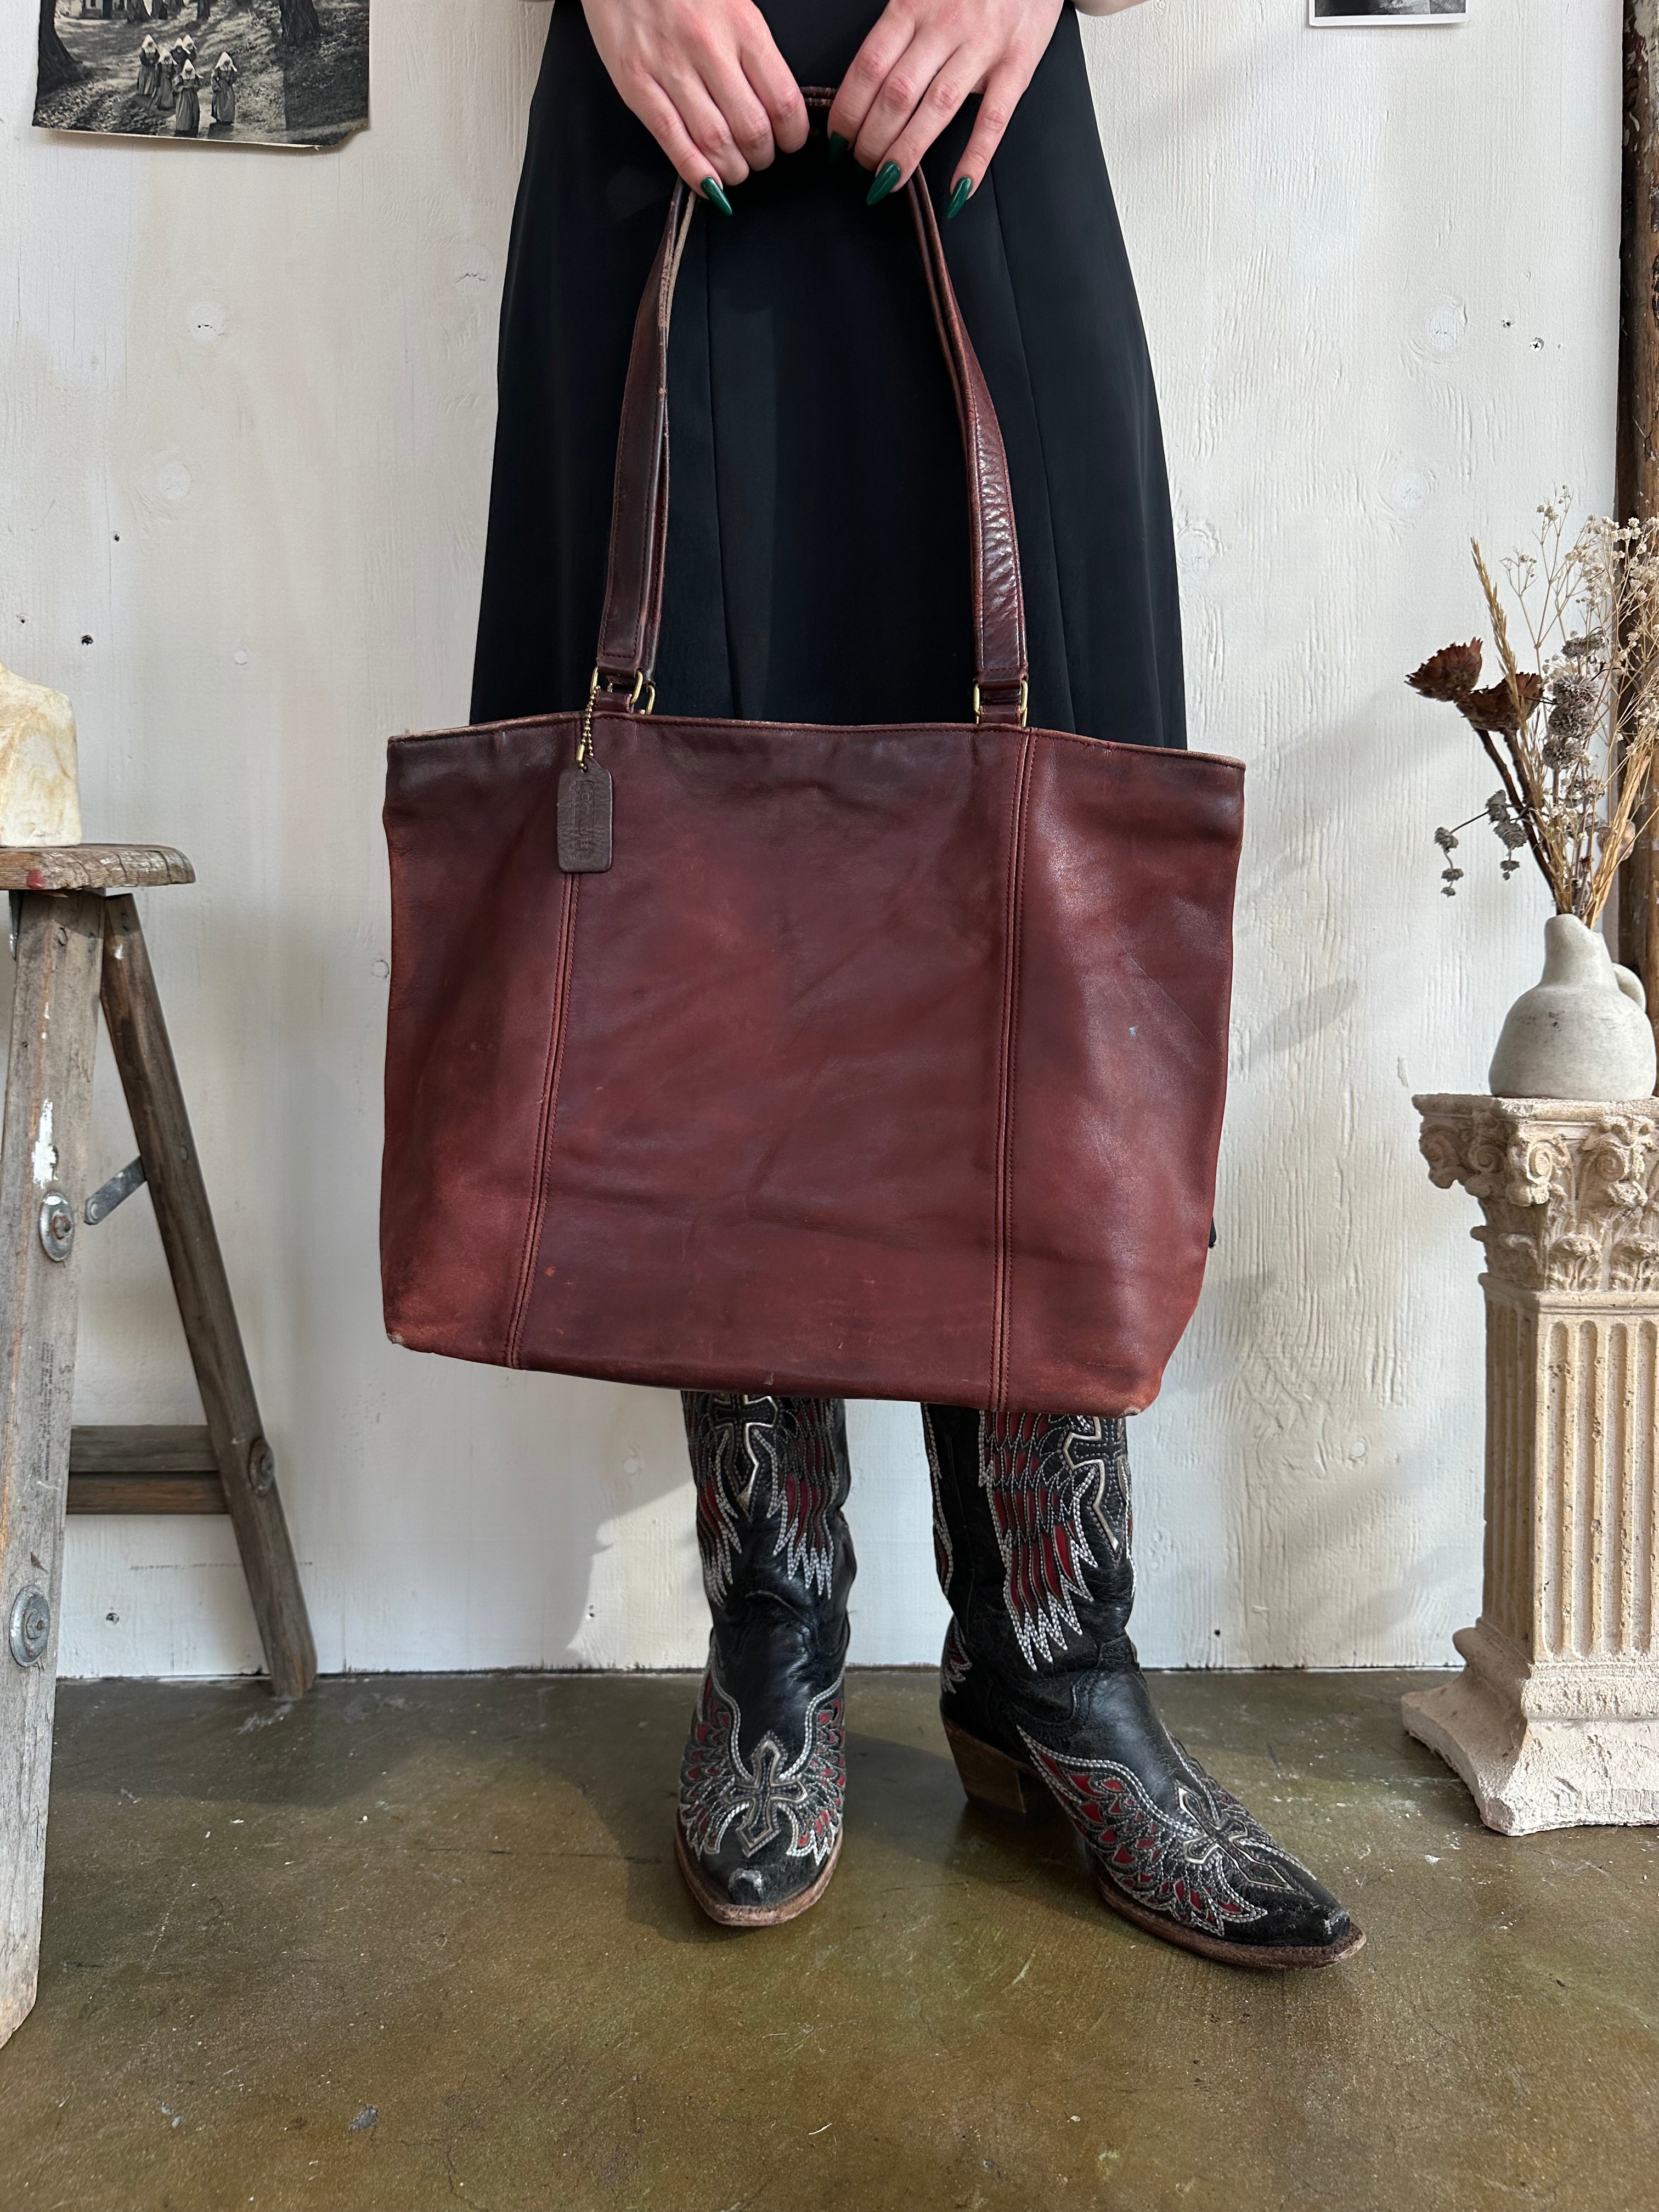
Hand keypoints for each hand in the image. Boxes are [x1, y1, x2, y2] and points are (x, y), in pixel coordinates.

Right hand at [582, 0, 808, 205]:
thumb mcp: (733, 2)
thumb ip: (753, 50)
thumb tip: (774, 102)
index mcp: (741, 25)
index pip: (783, 100)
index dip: (792, 135)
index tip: (789, 141)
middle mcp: (708, 47)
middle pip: (752, 129)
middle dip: (762, 156)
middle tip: (760, 156)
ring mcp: (668, 67)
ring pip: (715, 142)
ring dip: (732, 169)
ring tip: (735, 169)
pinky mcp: (635, 83)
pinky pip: (672, 140)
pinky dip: (695, 172)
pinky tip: (707, 184)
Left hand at [826, 0, 1064, 213]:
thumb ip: (897, 31)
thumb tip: (865, 87)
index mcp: (913, 4)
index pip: (869, 67)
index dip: (847, 110)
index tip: (836, 141)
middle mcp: (945, 24)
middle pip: (897, 94)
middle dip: (871, 139)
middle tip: (859, 166)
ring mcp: (983, 46)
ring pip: (937, 109)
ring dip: (907, 152)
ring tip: (887, 182)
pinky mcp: (1017, 65)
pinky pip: (993, 120)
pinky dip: (975, 159)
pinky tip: (957, 191)